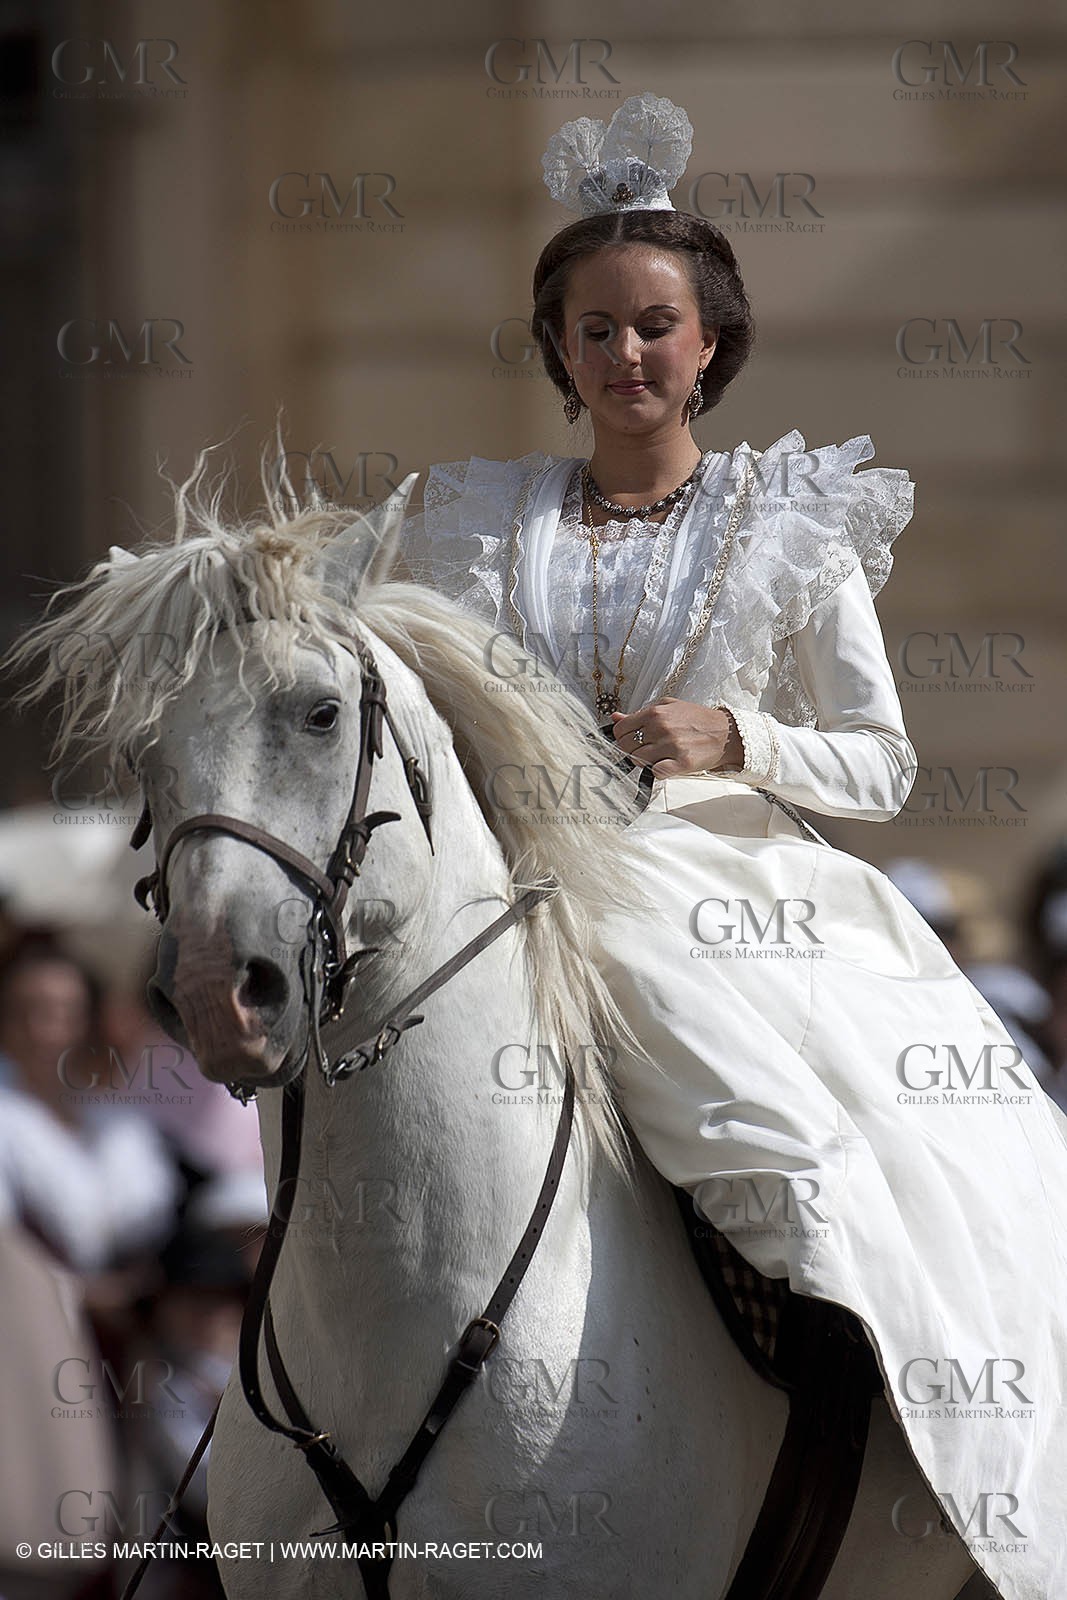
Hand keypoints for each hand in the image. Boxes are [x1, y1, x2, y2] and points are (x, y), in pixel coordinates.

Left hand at [610, 698, 744, 777]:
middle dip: (632, 749)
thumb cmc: (697, 719)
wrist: (725, 732)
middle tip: (647, 748)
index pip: (620, 729)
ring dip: (646, 760)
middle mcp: (661, 728)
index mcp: (655, 712)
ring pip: (638, 760)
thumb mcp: (668, 707)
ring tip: (660, 755)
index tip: (631, 739)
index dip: (622, 736)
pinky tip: (667, 764)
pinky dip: (658, 771)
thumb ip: (640, 713)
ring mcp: (671, 746)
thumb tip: (615, 718)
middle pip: (626, 746)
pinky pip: (656, 772)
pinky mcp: (681, 762)